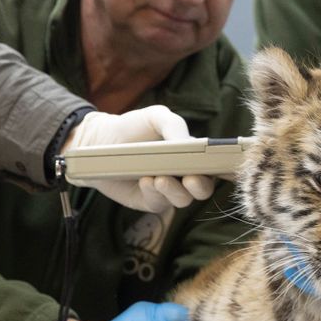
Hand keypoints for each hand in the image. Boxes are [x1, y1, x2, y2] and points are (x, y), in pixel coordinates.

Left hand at [63, 105, 215, 211]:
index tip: (217, 167)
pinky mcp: (149, 201)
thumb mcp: (156, 117)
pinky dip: (155, 193)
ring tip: (160, 178)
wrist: (99, 141)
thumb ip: (175, 126)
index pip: (215, 166)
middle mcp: (184, 174)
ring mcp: (167, 190)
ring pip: (183, 200)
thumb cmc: (133, 127)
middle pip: (204, 189)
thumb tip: (190, 143)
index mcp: (192, 154)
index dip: (221, 169)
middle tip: (190, 178)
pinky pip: (159, 204)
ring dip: (175, 191)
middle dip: (200, 186)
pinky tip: (146, 181)